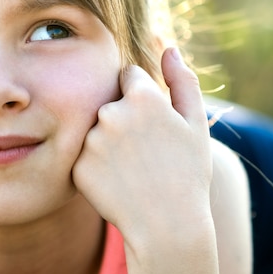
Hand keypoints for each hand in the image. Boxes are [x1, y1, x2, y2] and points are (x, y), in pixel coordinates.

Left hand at [72, 47, 213, 245]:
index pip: (130, 77)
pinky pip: (84, 154)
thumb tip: (168, 47)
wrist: (168, 226)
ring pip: (95, 128)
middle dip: (123, 117)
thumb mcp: (196, 123)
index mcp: (143, 96)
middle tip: (144, 150)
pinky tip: (117, 180)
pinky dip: (96, 164)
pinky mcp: (77, 165)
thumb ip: (182, 80)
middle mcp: (111, 112)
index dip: (143, 98)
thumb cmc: (188, 173)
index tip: (152, 122)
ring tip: (132, 168)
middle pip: (110, 101)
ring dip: (108, 140)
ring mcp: (91, 140)